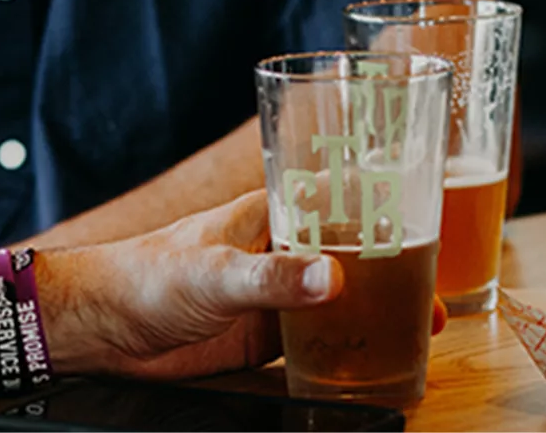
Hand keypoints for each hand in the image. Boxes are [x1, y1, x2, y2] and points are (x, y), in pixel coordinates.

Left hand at [80, 190, 447, 380]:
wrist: (108, 328)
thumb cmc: (149, 274)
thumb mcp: (214, 272)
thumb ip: (271, 277)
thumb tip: (333, 280)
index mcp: (274, 215)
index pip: (338, 196)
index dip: (381, 198)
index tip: (427, 204)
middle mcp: (283, 250)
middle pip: (352, 250)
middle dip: (395, 260)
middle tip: (436, 278)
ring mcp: (279, 292)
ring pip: (343, 294)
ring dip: (380, 304)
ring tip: (426, 319)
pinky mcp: (270, 331)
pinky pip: (322, 334)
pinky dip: (351, 341)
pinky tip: (379, 350)